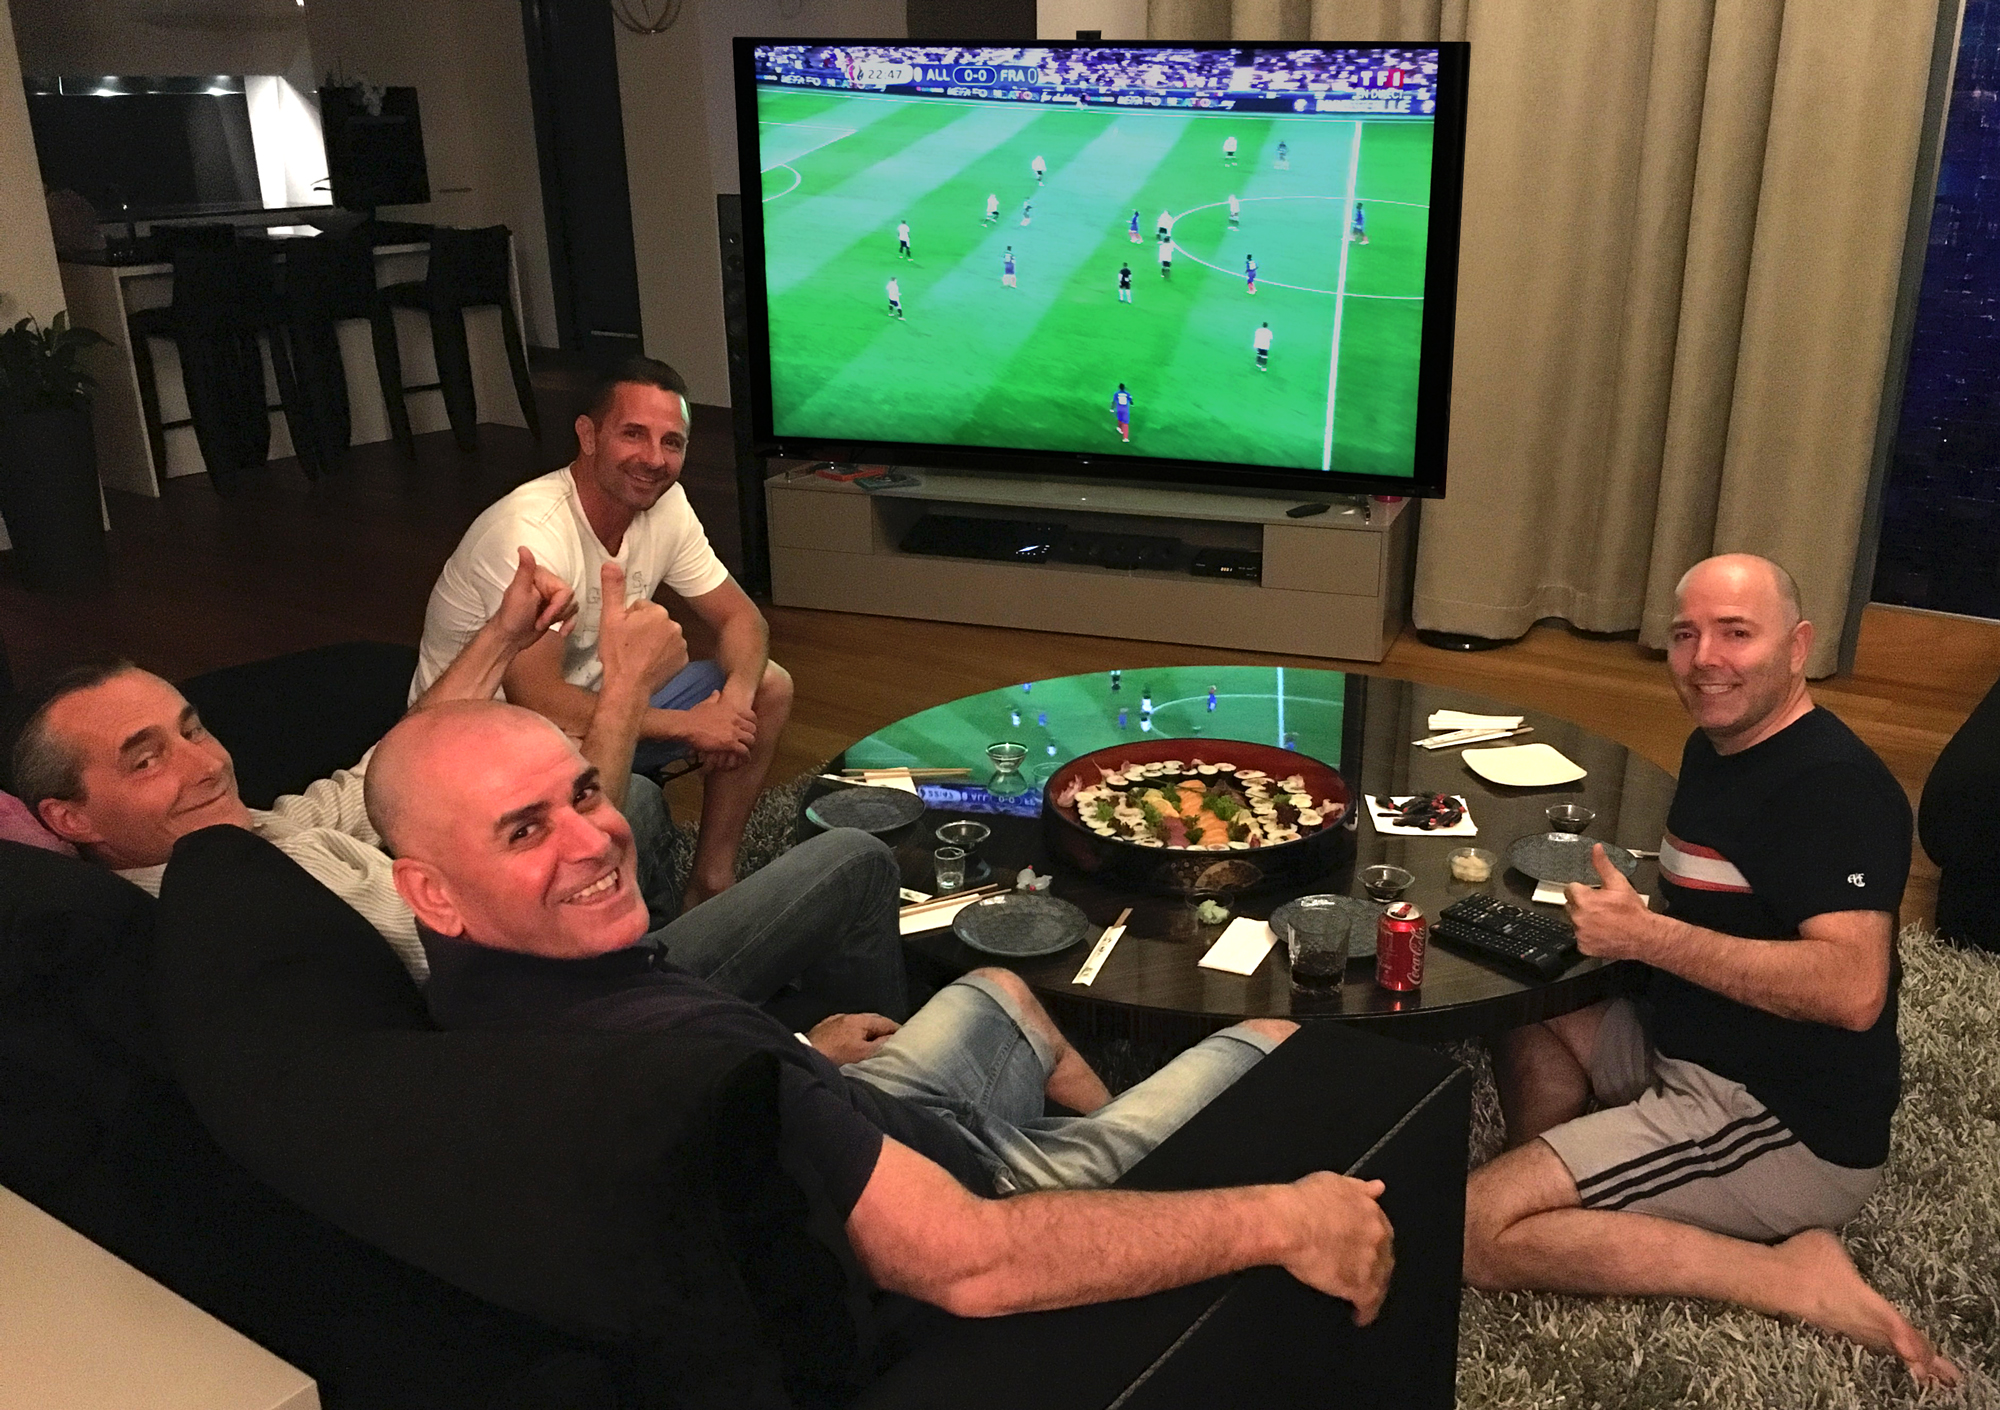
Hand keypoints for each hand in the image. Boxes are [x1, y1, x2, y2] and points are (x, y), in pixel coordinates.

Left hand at [493, 546, 575, 647]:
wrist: (509, 637)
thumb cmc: (512, 615)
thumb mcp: (519, 591)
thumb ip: (525, 569)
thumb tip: (523, 548)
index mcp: (542, 578)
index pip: (565, 591)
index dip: (558, 606)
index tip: (545, 617)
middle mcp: (549, 586)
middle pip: (570, 600)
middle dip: (557, 614)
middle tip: (540, 622)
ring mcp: (553, 599)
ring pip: (573, 607)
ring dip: (560, 620)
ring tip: (542, 624)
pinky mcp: (556, 611)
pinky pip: (572, 615)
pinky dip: (569, 624)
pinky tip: (562, 632)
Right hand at [596, 561, 685, 695]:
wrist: (628, 686)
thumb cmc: (617, 654)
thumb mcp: (609, 618)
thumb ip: (612, 589)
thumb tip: (611, 563)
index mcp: (656, 611)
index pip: (641, 608)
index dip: (629, 620)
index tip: (622, 634)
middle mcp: (674, 625)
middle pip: (654, 621)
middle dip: (643, 630)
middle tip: (628, 645)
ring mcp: (681, 644)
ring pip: (663, 636)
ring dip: (653, 642)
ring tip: (638, 655)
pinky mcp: (683, 660)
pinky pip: (672, 652)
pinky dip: (663, 656)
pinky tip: (650, 663)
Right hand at [676, 690, 756, 769]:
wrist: (687, 725)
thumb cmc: (695, 715)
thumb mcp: (706, 703)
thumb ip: (714, 698)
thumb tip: (716, 692)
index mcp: (732, 710)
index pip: (751, 716)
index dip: (753, 723)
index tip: (750, 729)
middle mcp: (736, 720)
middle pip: (753, 729)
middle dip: (751, 735)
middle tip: (747, 741)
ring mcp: (734, 732)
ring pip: (750, 740)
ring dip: (749, 746)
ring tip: (746, 751)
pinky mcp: (730, 743)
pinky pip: (744, 750)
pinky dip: (745, 756)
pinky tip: (744, 759)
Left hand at [808, 1012, 900, 1064]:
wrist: (807, 1055)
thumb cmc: (837, 1055)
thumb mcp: (863, 1053)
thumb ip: (880, 1044)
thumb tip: (892, 1038)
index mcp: (860, 1020)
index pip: (885, 1021)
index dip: (896, 1029)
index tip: (905, 1037)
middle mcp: (847, 1016)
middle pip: (871, 1020)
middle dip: (883, 1028)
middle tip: (892, 1040)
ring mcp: (835, 1020)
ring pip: (857, 1024)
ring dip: (867, 1031)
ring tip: (874, 1042)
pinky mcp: (824, 1027)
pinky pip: (845, 1028)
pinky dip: (854, 1033)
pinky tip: (853, 1042)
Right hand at [1280, 1173, 1393, 1323]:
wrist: (1290, 1224)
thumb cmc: (1305, 1200)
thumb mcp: (1334, 1182)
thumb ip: (1359, 1188)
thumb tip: (1378, 1187)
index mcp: (1371, 1212)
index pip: (1381, 1231)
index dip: (1372, 1242)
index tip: (1364, 1248)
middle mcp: (1378, 1237)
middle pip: (1385, 1256)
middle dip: (1377, 1265)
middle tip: (1362, 1273)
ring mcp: (1372, 1263)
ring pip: (1381, 1281)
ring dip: (1374, 1289)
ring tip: (1362, 1298)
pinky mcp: (1361, 1287)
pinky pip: (1370, 1304)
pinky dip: (1366, 1312)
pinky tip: (1360, 1317)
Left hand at [1563, 845, 1654, 959]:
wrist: (1644, 936)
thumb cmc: (1633, 911)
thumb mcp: (1618, 883)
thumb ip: (1602, 865)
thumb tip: (1596, 849)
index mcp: (1583, 900)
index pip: (1570, 889)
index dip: (1583, 890)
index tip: (1593, 894)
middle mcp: (1578, 917)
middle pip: (1571, 905)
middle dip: (1582, 904)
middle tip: (1600, 908)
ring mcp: (1580, 934)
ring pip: (1575, 922)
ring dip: (1584, 920)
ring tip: (1603, 921)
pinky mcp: (1584, 947)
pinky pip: (1580, 938)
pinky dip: (1588, 936)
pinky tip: (1602, 932)